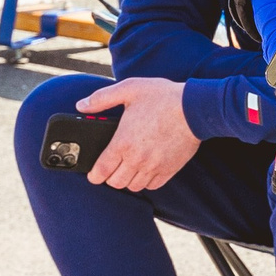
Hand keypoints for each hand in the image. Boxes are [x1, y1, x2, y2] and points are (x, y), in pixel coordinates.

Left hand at [74, 76, 200, 191]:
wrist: (194, 108)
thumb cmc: (162, 97)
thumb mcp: (129, 89)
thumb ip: (101, 98)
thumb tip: (81, 105)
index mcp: (123, 142)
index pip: (101, 171)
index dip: (93, 175)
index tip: (93, 173)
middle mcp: (137, 159)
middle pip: (115, 183)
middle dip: (109, 177)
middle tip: (111, 167)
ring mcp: (154, 167)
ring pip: (133, 186)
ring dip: (127, 179)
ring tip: (128, 167)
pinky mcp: (169, 170)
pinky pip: (152, 186)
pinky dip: (145, 181)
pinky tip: (145, 169)